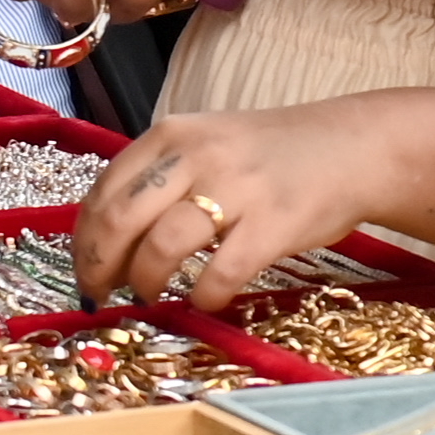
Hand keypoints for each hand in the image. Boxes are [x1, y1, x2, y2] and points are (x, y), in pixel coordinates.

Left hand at [71, 91, 434, 309]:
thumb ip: (159, 178)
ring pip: (162, 246)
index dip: (83, 239)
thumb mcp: (205, 144)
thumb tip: (105, 237)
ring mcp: (238, 189)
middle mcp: (198, 155)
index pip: (105, 190)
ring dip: (146, 281)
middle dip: (99, 266)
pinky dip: (204, 296)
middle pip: (120, 220)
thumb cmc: (269, 154)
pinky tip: (205, 300)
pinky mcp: (275, 224)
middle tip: (102, 293)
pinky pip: (221, 273)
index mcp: (172, 134)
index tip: (84, 269)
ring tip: (151, 294)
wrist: (350, 147)